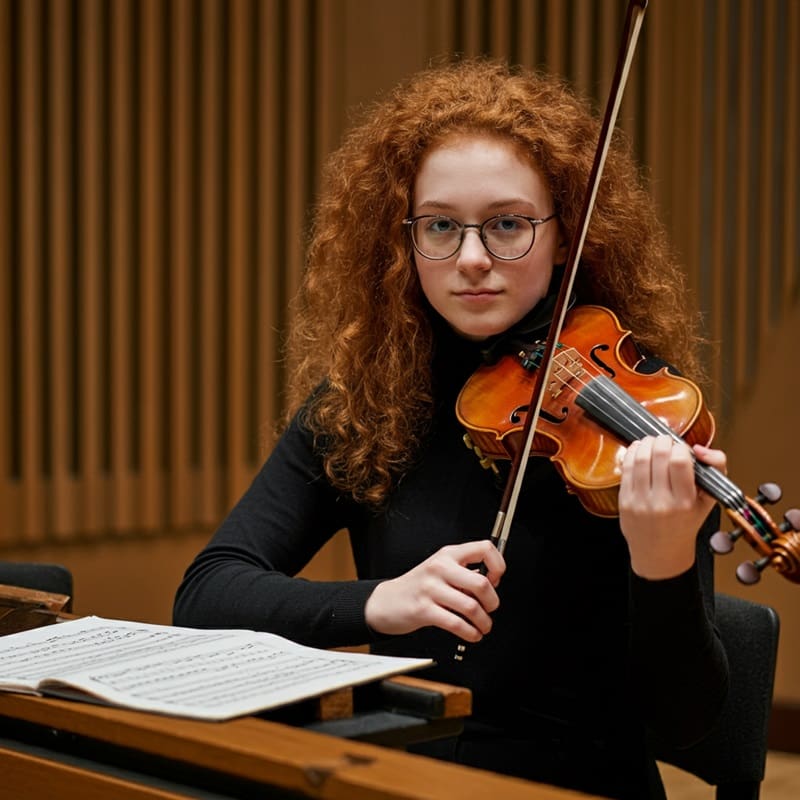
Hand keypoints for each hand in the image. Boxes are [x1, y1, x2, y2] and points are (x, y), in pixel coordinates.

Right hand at [364, 540, 504, 641]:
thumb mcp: (442, 569)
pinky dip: (470, 633)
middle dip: (493, 602)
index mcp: (448, 554)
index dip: (498, 566)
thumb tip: (493, 583)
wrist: (387, 601)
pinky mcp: (424, 610)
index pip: (484, 548)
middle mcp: (440, 567)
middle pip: (481, 584)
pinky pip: (456, 624)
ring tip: (483, 626)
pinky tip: (472, 634)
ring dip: (483, 622)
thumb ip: (465, 572)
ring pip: (471, 607)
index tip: (495, 580)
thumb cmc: (419, 586)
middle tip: (490, 608)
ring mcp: (430, 588)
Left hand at [618, 434, 725, 579]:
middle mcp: (661, 502)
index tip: (682, 449)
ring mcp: (640, 501)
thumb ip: (716, 469)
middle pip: (658, 456)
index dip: (681, 447)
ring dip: (647, 443)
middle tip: (666, 440)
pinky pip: (626, 468)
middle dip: (663, 441)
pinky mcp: (624, 500)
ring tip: (653, 442)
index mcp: (685, 502)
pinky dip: (633, 453)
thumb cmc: (686, 523)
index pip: (680, 462)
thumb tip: (699, 448)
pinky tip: (639, 449)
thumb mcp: (709, 500)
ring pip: (640, 459)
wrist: (660, 552)